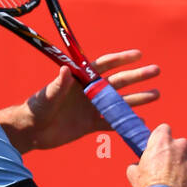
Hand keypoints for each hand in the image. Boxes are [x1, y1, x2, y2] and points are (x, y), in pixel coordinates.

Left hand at [24, 50, 160, 149]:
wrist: (31, 130)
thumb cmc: (37, 107)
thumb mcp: (48, 95)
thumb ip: (58, 84)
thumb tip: (65, 70)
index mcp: (81, 79)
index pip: (105, 65)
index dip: (122, 59)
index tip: (138, 55)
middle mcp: (89, 92)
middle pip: (118, 82)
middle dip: (137, 76)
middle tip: (155, 71)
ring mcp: (91, 108)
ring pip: (119, 102)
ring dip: (137, 98)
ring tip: (156, 94)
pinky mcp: (89, 125)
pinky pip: (111, 122)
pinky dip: (124, 121)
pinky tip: (140, 120)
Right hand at [127, 122, 186, 186]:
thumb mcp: (134, 174)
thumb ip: (137, 164)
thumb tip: (136, 166)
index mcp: (162, 142)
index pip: (163, 129)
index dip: (161, 139)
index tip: (159, 149)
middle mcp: (181, 145)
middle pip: (179, 145)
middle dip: (175, 156)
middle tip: (168, 172)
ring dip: (186, 166)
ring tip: (178, 184)